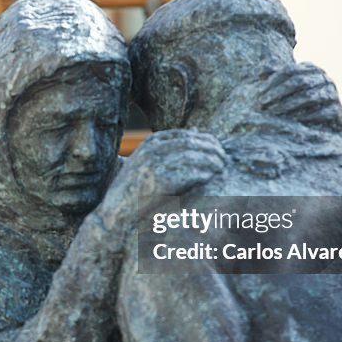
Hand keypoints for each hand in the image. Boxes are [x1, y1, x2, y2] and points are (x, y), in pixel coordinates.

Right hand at [97, 129, 225, 235]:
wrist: (117, 211)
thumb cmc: (137, 187)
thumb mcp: (150, 160)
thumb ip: (171, 146)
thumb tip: (197, 130)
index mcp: (151, 143)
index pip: (186, 135)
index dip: (205, 140)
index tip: (218, 148)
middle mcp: (152, 150)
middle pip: (191, 143)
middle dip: (211, 149)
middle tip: (224, 158)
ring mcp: (154, 164)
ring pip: (192, 156)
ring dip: (209, 160)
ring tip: (220, 167)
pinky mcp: (159, 180)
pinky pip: (187, 173)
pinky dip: (201, 173)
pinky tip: (210, 177)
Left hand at [257, 62, 341, 138]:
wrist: (324, 122)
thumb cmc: (298, 101)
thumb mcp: (284, 86)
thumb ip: (272, 76)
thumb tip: (259, 71)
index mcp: (310, 68)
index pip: (289, 70)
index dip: (272, 81)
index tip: (258, 93)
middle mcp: (323, 78)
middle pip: (299, 81)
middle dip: (278, 93)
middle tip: (262, 104)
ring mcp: (332, 93)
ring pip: (309, 96)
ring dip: (288, 105)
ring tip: (273, 113)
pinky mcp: (337, 110)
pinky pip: (320, 112)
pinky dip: (304, 117)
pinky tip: (290, 122)